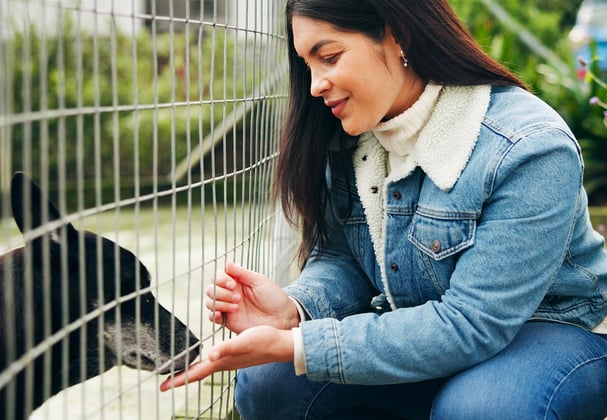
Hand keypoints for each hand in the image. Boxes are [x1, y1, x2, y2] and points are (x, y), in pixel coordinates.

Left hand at [159, 325, 293, 390]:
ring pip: (205, 368)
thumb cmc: (264, 342)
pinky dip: (204, 362)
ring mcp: (229, 360)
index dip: (179, 379)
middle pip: (197, 373)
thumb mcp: (244, 342)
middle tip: (165, 381)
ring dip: (192, 371)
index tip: (163, 386)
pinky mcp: (234, 355)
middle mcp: (223, 363)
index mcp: (222, 362)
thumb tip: (211, 355)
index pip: (196, 373)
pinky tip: (206, 357)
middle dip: (181, 377)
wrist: (280, 344)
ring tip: (180, 371)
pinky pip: (214, 361)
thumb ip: (227, 348)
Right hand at [205, 260, 299, 332]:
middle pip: (211, 289)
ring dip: (221, 303)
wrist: (281, 317)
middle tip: (238, 297)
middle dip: (221, 292)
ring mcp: (228, 307)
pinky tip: (223, 314)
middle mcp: (230, 293)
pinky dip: (214, 314)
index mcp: (236, 281)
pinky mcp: (228, 320)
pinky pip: (212, 317)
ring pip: (210, 302)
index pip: (217, 276)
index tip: (232, 284)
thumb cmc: (273, 297)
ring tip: (237, 306)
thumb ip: (242, 273)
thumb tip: (227, 262)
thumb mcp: (259, 281)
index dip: (221, 279)